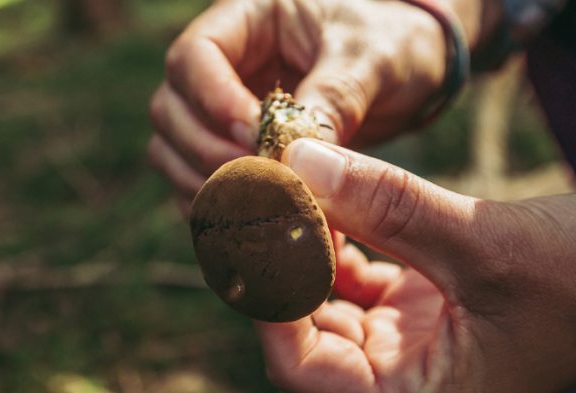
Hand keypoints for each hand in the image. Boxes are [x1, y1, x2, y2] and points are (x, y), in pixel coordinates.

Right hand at [148, 0, 446, 213]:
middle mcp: (223, 66)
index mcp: (247, 21)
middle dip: (208, 152)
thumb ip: (333, 99)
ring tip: (259, 209)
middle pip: (172, 109)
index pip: (195, 56)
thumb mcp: (371, 59)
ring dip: (207, 186)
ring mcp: (221, 111)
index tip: (253, 136)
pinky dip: (220, 207)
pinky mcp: (232, 150)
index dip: (213, 100)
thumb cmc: (389, 45)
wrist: (403, 70)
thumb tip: (296, 159)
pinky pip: (200, 181)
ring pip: (174, 151)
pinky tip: (254, 225)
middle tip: (260, 181)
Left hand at [255, 139, 575, 392]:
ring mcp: (403, 347)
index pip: (303, 367)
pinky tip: (335, 202)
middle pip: (304, 332)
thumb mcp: (485, 245)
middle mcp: (400, 381)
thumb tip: (303, 160)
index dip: (271, 299)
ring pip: (325, 302)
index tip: (258, 224)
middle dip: (282, 263)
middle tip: (266, 197)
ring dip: (308, 246)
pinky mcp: (412, 312)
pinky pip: (354, 281)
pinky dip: (339, 241)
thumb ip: (390, 206)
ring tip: (297, 189)